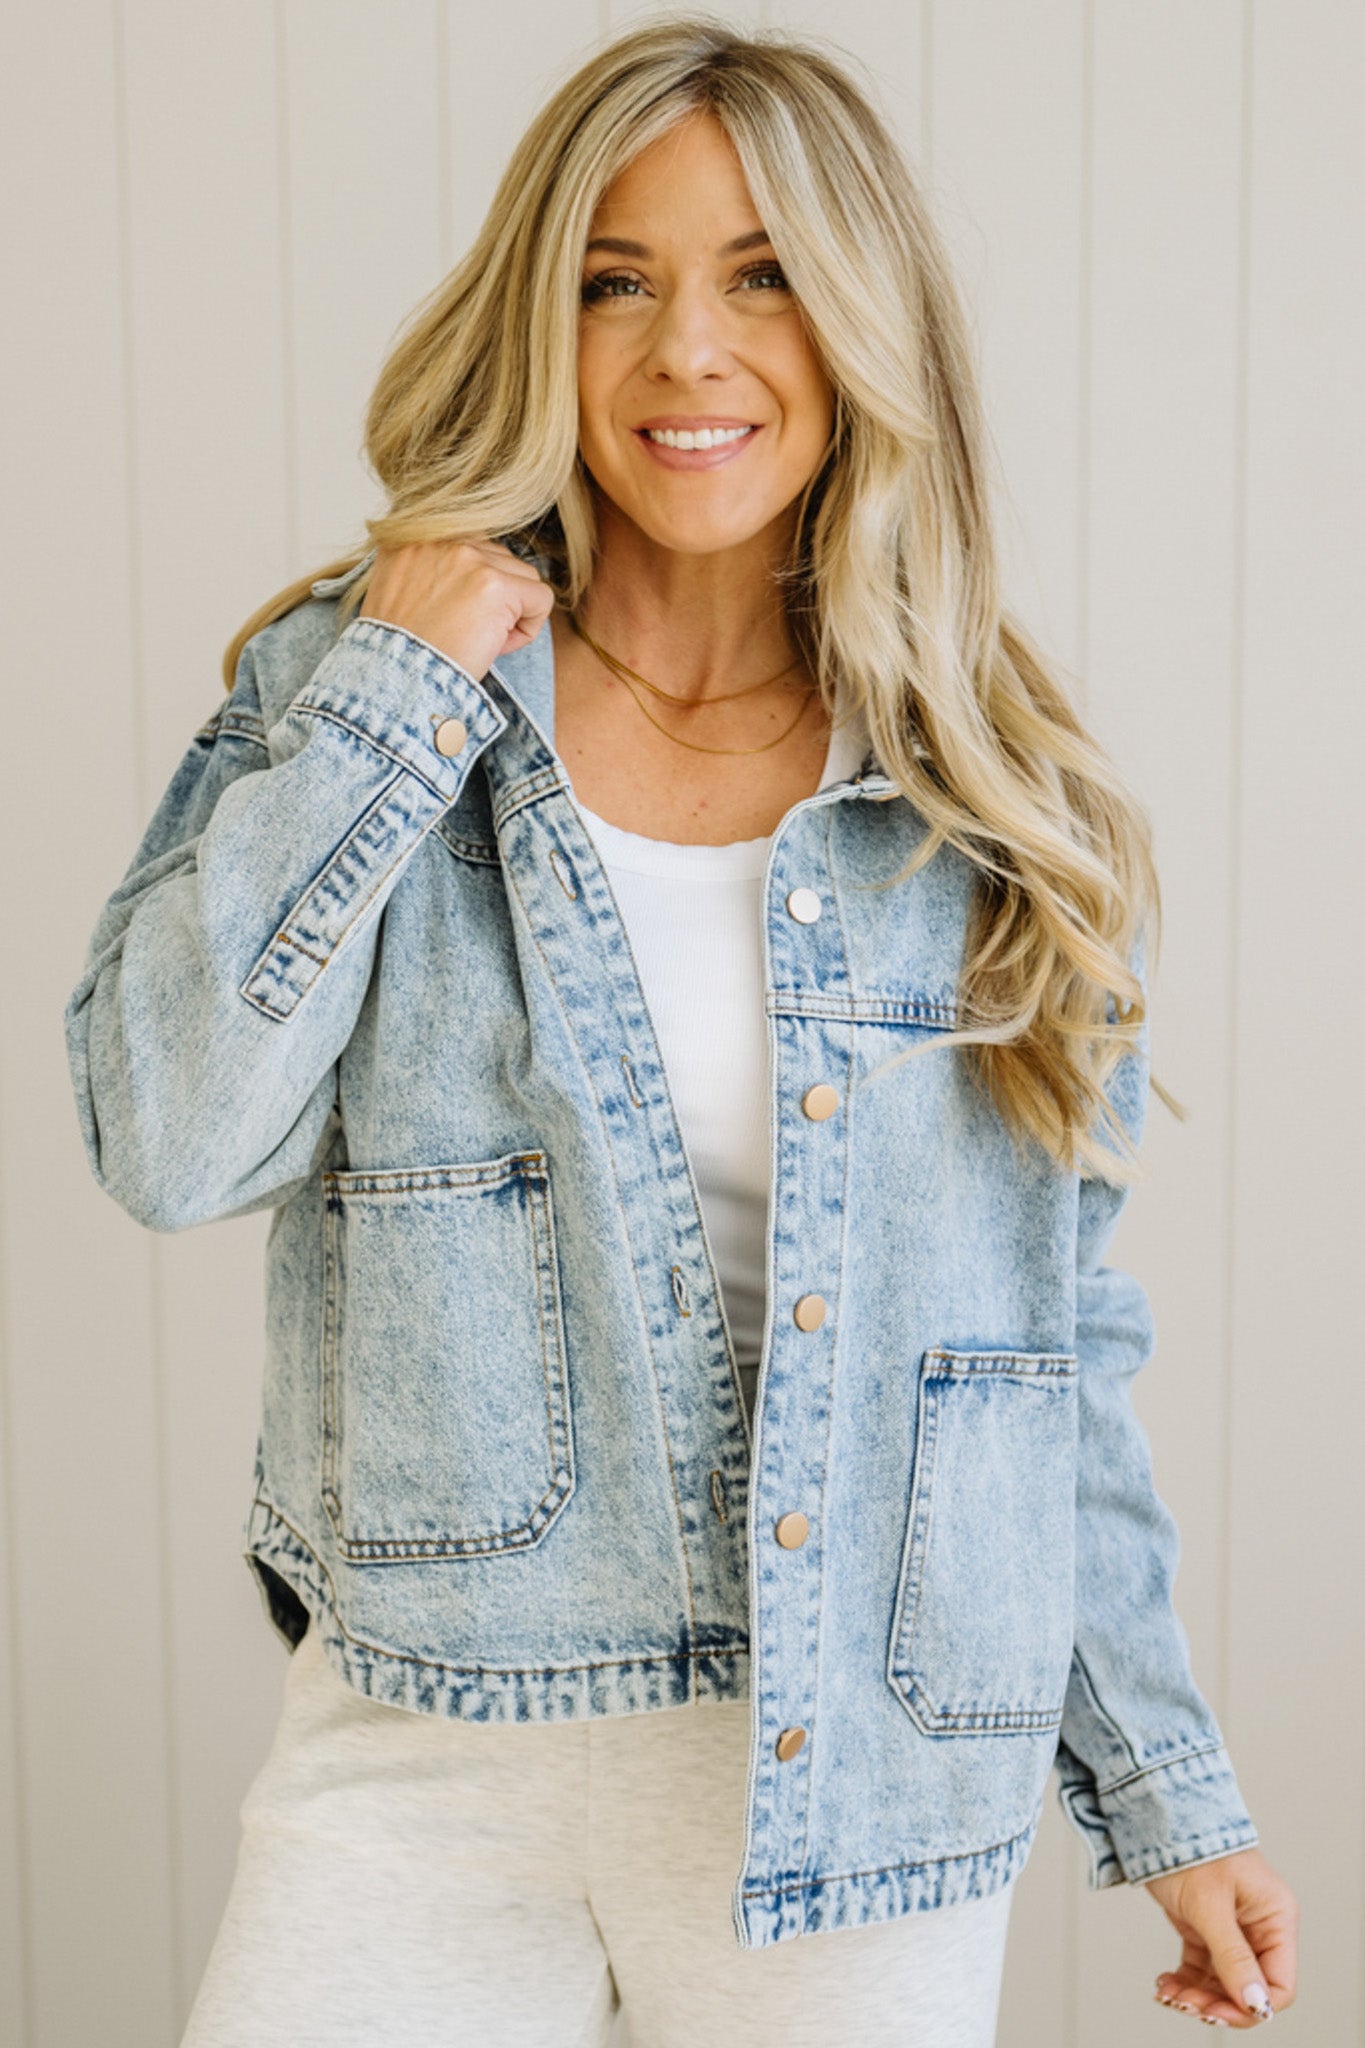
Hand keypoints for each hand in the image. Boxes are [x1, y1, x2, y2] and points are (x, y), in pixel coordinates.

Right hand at [359, 537, 554, 681]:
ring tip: (480, 640)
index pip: (469, 546)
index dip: (469, 586)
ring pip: (522, 577)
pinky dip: (529, 628)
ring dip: (511, 612)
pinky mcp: (495, 585)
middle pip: (498, 559)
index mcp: (409, 537)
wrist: (392, 680)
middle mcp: (438, 538)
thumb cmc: (396, 651)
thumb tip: (468, 574)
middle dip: (493, 598)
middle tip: (466, 633)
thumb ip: (427, 570)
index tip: (452, 616)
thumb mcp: (397, 593)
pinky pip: (540, 598)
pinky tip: (498, 646)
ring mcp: (467, 558)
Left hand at [1145, 1847, 1297, 2025]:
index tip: (1218, 2011)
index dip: (1253, 2006)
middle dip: (1217, 2001)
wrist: (1155, 1813)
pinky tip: (1166, 1983)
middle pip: (1248, 1987)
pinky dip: (1184, 1981)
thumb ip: (1233, 1956)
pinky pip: (1201, 1968)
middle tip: (1186, 2003)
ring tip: (1169, 1993)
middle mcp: (1257, 1925)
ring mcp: (1231, 1927)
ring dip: (1196, 1994)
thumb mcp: (1210, 1904)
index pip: (1278, 1983)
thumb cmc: (1190, 1843)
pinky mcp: (1204, 1926)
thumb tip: (1255, 2005)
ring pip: (1221, 1982)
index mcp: (1274, 1916)